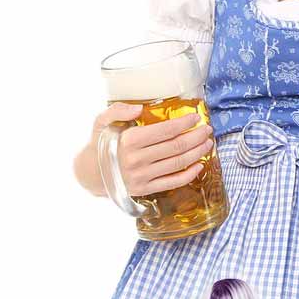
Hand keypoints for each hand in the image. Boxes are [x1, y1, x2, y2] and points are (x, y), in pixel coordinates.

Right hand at [91, 105, 214, 196]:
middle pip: (176, 147)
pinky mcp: (144, 190)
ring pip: (177, 163)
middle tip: (207, 129)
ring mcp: (141, 177)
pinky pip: (172, 183)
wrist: (90, 173)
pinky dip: (189, 175)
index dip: (184, 123)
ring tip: (207, 143)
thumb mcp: (102, 121)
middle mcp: (136, 160)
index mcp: (129, 141)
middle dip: (196, 136)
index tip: (196, 117)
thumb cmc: (101, 143)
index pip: (165, 130)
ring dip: (197, 152)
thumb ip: (117, 110)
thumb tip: (139, 108)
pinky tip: (200, 165)